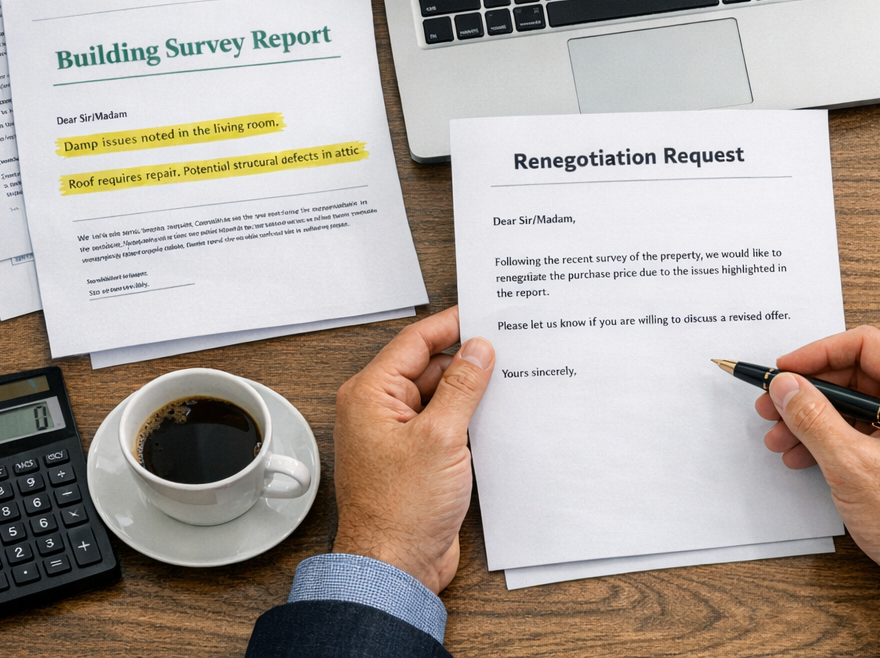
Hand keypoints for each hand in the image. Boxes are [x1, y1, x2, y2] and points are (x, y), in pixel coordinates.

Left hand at [331, 307, 493, 593]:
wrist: (395, 567)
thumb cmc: (399, 511)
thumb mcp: (441, 438)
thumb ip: (462, 387)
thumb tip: (477, 350)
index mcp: (371, 395)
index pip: (416, 342)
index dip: (453, 325)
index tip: (485, 314)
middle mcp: (380, 411)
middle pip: (429, 366)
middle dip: (467, 359)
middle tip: (508, 348)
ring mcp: (399, 435)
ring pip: (440, 396)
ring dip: (470, 392)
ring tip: (508, 382)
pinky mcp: (416, 458)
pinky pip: (445, 424)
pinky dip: (468, 418)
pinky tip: (495, 417)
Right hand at [754, 325, 879, 610]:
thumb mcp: (853, 465)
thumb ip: (813, 418)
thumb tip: (788, 386)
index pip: (863, 345)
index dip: (816, 354)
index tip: (784, 372)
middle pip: (857, 374)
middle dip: (809, 392)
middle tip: (773, 405)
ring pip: (858, 405)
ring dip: (816, 418)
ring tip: (782, 437)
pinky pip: (868, 430)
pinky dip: (834, 439)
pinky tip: (806, 456)